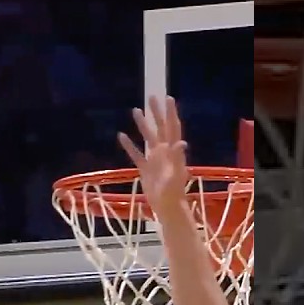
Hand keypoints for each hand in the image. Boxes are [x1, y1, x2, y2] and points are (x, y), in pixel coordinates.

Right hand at [118, 96, 189, 217]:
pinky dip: (129, 146)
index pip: (172, 127)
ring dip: (141, 124)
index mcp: (172, 151)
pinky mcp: (145, 169)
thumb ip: (177, 158)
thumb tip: (182, 142)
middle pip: (159, 127)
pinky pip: (136, 155)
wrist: (167, 207)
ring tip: (135, 110)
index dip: (171, 113)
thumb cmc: (173, 192)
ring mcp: (154, 159)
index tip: (168, 98)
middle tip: (151, 97)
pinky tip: (121, 136)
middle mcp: (164, 152)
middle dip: (156, 112)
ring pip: (147, 138)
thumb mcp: (176, 174)